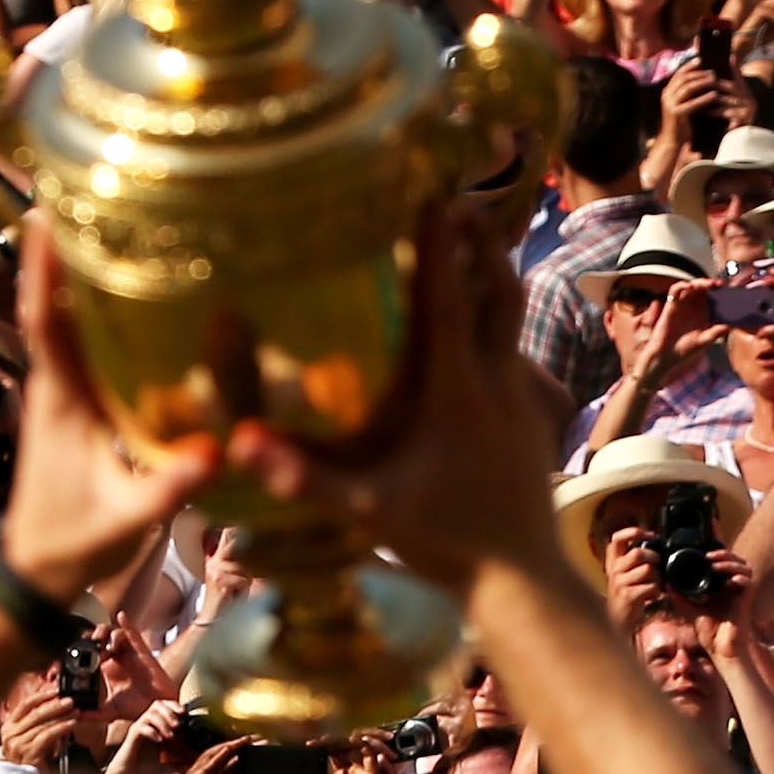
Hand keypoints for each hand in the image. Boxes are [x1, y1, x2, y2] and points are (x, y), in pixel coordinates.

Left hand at [0, 225, 228, 593]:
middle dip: (65, 249)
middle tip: (92, 196)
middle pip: (53, 301)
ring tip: (113, 228)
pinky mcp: (75, 408)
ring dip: (80, 275)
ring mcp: (62, 394)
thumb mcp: (126, 519)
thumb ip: (168, 487)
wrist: (34, 570)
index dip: (42, 264)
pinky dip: (96, 312)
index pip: (45, 317)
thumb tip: (218, 453)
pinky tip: (129, 297)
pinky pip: (83, 345)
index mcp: (59, 399)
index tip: (48, 212)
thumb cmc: (72, 542)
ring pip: (67, 320)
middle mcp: (54, 384)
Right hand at [216, 197, 585, 600]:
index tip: (433, 192)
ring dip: (496, 274)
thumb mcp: (367, 512)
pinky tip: (480, 319)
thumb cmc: (444, 543)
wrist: (523, 581)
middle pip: (498, 290)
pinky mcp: (532, 416)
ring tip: (475, 238)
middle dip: (481, 241)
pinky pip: (516, 349)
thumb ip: (304, 477)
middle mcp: (495, 382)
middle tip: (460, 198)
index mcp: (454, 390)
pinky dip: (499, 320)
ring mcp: (520, 398)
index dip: (439, 244)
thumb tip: (241, 445)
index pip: (446, 299)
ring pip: (515, 317)